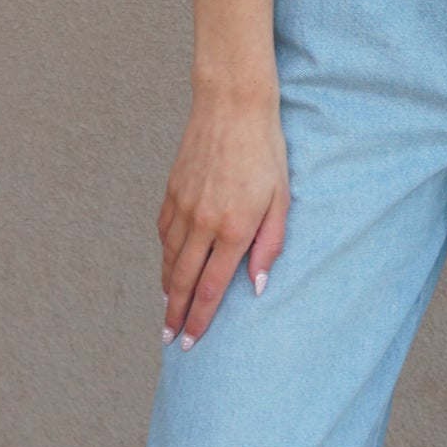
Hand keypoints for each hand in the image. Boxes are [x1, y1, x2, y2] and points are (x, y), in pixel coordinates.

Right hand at [157, 89, 289, 348]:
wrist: (232, 106)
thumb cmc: (266, 150)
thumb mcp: (281, 199)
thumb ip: (269, 245)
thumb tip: (256, 286)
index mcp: (232, 229)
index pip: (211, 288)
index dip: (200, 319)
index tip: (191, 341)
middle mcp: (202, 223)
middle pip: (183, 282)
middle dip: (176, 315)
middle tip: (170, 340)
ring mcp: (182, 207)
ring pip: (169, 259)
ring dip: (167, 289)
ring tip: (167, 312)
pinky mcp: (172, 191)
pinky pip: (164, 233)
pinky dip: (164, 255)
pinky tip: (168, 267)